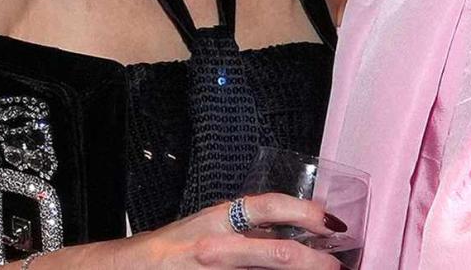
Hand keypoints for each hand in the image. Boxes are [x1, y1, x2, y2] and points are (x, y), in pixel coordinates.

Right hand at [105, 193, 341, 267]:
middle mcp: (218, 245)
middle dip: (314, 261)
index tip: (330, 221)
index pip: (266, 206)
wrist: (132, 268)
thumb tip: (288, 234)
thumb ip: (243, 230)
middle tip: (338, 265)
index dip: (302, 212)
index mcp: (219, 218)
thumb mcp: (207, 228)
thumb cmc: (173, 248)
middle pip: (276, 252)